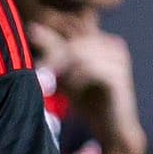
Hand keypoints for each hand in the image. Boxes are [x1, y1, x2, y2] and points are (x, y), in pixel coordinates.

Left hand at [29, 22, 146, 153]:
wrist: (109, 126)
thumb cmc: (86, 99)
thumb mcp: (64, 73)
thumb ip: (52, 51)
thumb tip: (32, 27)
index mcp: (101, 40)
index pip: (71, 31)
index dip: (50, 44)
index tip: (37, 62)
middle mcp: (113, 45)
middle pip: (73, 43)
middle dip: (53, 59)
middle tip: (40, 73)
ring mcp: (119, 60)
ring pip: (80, 54)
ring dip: (62, 70)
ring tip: (55, 85)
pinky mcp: (119, 76)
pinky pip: (91, 69)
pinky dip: (75, 79)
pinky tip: (69, 90)